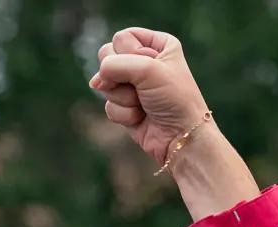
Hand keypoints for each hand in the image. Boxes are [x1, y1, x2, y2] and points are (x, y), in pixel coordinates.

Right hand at [89, 28, 211, 166]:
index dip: (130, 54)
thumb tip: (95, 82)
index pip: (122, 37)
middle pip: (107, 56)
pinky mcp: (126, 106)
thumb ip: (113, 64)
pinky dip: (124, 114)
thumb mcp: (147, 69)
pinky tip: (141, 118)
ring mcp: (133, 85)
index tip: (151, 69)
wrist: (182, 138)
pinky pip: (109, 104)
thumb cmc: (174, 99)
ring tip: (145, 104)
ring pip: (105, 82)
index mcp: (158, 44)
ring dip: (124, 97)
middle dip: (122, 76)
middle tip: (143, 87)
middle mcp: (145, 62)